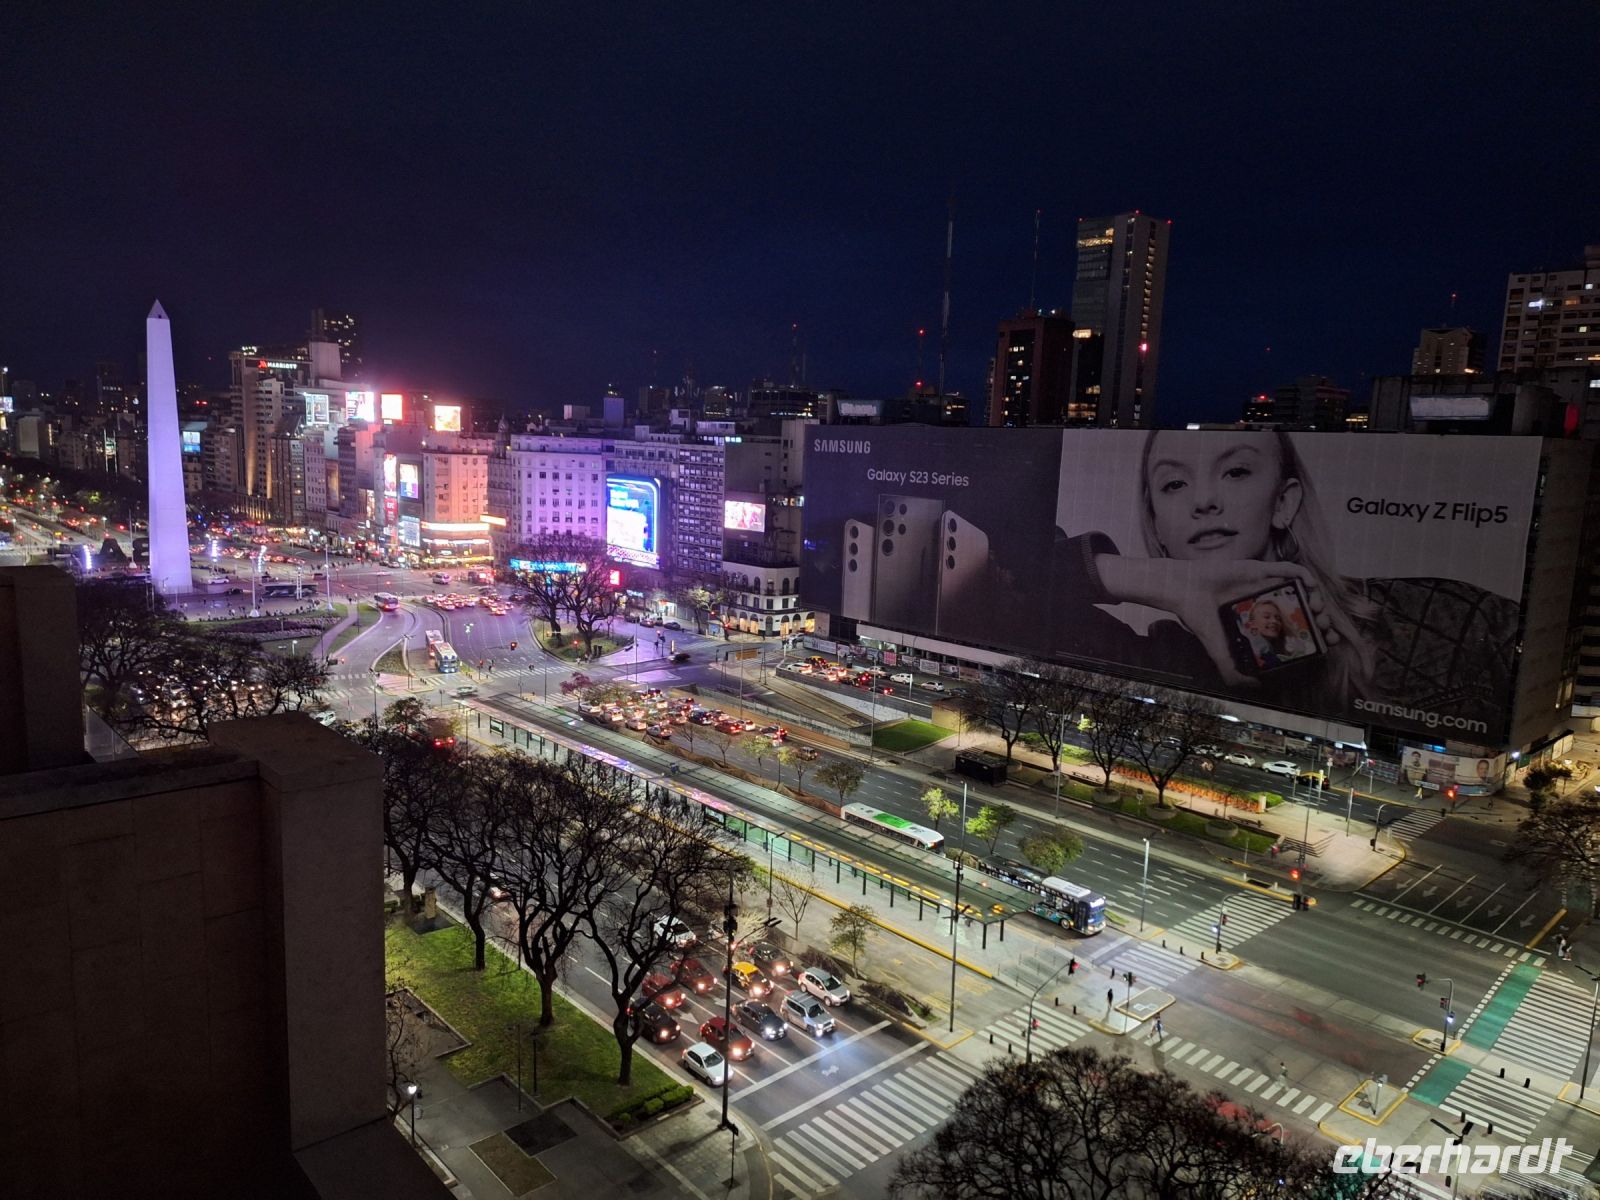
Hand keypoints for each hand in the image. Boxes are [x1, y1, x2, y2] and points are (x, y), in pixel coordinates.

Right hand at [1094, 556, 1334, 685]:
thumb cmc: (1200, 619)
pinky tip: (1309, 587)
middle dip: (1320, 619)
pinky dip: (1304, 576)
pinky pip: (1289, 569)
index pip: (1294, 627)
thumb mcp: (1218, 652)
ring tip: (1318, 610)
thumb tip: (1255, 687)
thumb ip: (1233, 671)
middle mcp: (1267, 601)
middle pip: (1304, 609)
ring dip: (1316, 598)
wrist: (1185, 593)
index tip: (1325, 642)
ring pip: (1302, 589)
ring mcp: (1266, 585)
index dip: (1314, 634)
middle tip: (1324, 628)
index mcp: (1260, 620)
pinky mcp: (1262, 569)